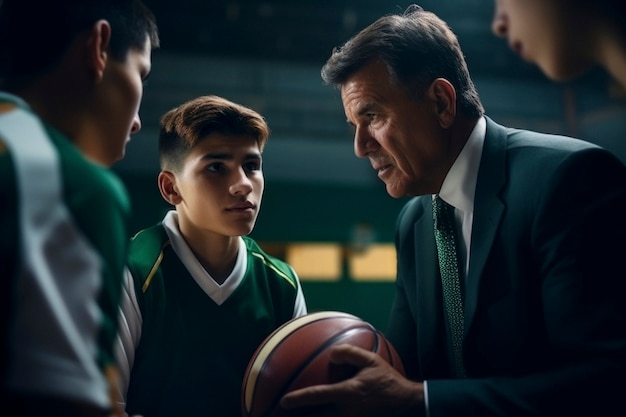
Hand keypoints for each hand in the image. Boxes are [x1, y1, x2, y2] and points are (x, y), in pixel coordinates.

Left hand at [280, 343, 424, 416]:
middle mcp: (347, 411)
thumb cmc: (388, 380)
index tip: (284, 402)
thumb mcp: (372, 361)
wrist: (406, 403)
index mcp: (348, 393)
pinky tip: (319, 415)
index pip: (318, 396)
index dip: (299, 399)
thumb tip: (332, 353)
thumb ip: (351, 354)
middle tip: (281, 416)